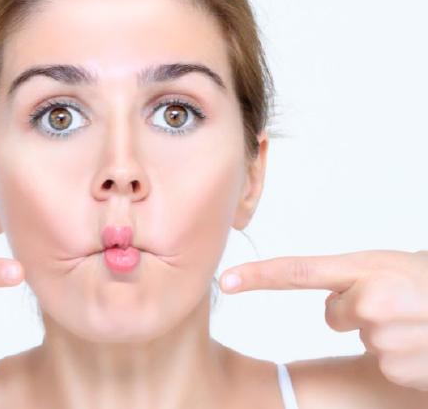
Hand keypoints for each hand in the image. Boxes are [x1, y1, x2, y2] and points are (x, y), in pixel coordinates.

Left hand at [219, 249, 427, 391]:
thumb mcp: (396, 268)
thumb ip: (358, 280)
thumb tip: (334, 307)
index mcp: (368, 268)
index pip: (299, 271)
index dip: (259, 277)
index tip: (226, 280)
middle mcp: (371, 300)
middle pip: (333, 315)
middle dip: (357, 311)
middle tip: (399, 304)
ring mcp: (384, 336)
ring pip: (362, 338)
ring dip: (384, 333)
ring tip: (419, 321)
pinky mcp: (396, 367)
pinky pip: (383, 361)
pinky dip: (402, 355)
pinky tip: (424, 341)